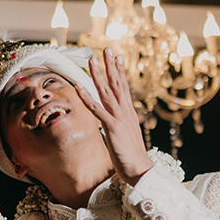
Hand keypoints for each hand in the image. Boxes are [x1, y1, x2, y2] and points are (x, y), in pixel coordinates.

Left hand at [74, 47, 153, 186]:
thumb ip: (120, 127)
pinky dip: (87, 97)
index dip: (120, 71)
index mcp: (129, 114)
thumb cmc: (133, 157)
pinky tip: (79, 87)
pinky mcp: (112, 127)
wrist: (141, 170)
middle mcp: (125, 112)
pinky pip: (96, 109)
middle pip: (117, 84)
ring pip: (106, 91)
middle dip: (111, 65)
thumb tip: (115, 123)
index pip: (124, 88)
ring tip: (91, 60)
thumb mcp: (126, 137)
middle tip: (107, 48)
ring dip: (98, 75)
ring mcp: (119, 118)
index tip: (118, 57)